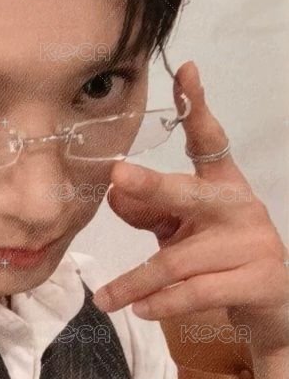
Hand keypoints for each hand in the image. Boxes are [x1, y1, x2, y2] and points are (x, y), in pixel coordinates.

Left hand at [93, 61, 288, 354]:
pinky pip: (199, 291)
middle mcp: (240, 206)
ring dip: (137, 282)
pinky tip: (142, 309)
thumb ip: (149, 210)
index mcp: (223, 184)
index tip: (185, 69)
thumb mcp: (182, 231)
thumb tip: (114, 192)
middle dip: (152, 185)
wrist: (274, 308)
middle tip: (117, 175)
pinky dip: (165, 303)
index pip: (210, 140)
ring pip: (180, 260)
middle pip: (190, 193)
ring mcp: (253, 243)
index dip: (197, 106)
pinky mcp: (260, 281)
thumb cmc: (218, 261)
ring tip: (107, 298)